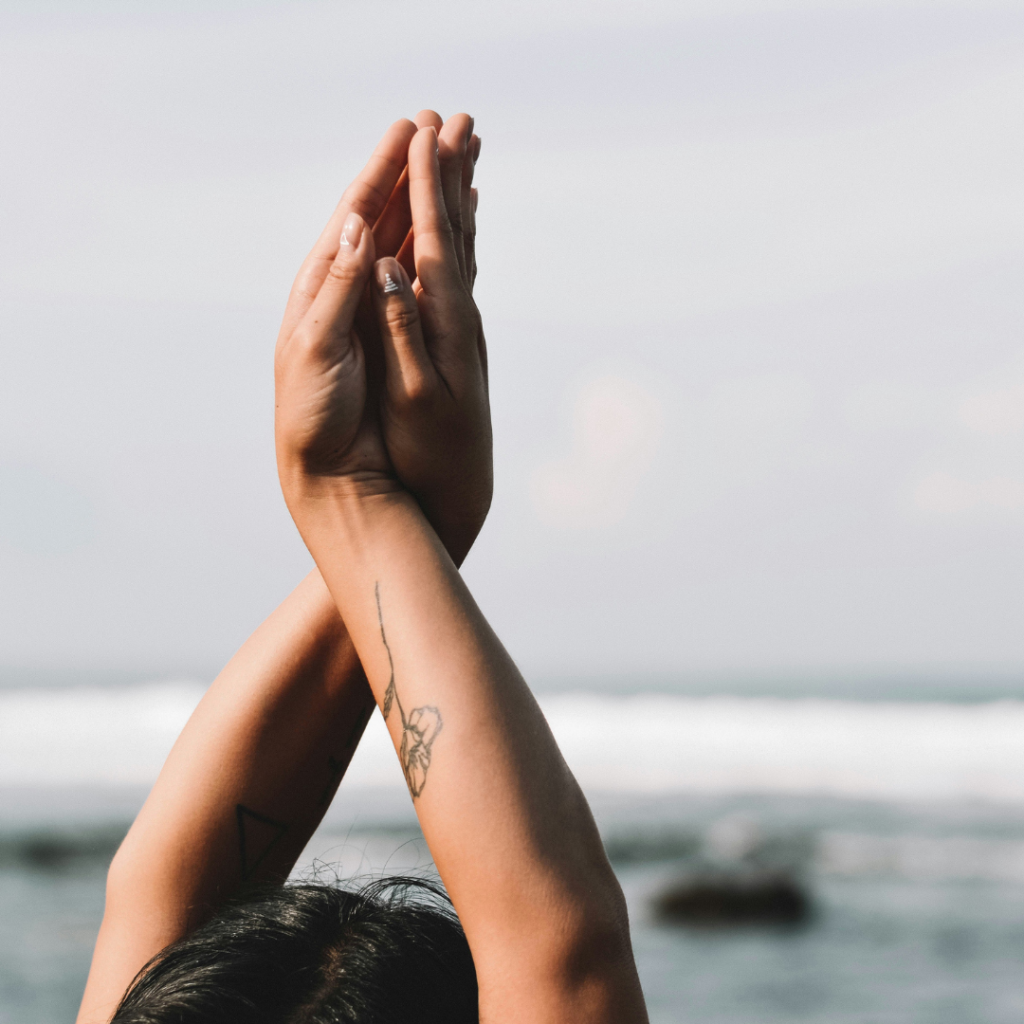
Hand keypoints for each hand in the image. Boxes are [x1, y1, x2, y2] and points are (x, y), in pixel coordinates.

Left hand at [275, 114, 490, 561]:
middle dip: (414, 168)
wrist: (329, 471)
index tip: (411, 125)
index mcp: (321, 286)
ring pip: (409, 240)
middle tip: (445, 124)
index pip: (356, 211)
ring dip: (432, 199)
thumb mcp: (315, 348)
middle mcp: (348, 289)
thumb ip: (338, 290)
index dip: (383, 168)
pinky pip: (421, 277)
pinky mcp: (394, 335)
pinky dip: (439, 245)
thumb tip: (359, 228)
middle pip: (386, 214)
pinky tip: (456, 226)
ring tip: (458, 160)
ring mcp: (373, 310)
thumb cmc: (313, 417)